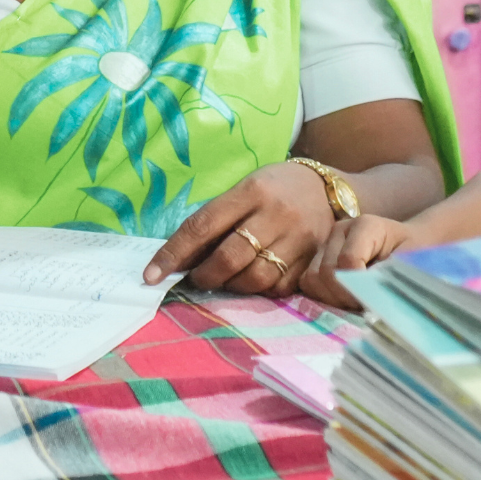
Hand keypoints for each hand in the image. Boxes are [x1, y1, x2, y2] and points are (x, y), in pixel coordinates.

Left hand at [143, 161, 333, 296]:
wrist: (329, 190)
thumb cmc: (276, 188)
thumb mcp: (245, 189)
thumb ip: (217, 218)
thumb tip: (181, 258)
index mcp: (251, 191)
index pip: (202, 226)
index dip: (173, 254)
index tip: (151, 276)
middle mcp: (275, 214)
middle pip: (229, 257)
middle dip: (204, 275)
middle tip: (196, 278)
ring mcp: (298, 239)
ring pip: (254, 278)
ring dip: (231, 286)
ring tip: (225, 279)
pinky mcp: (314, 260)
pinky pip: (278, 288)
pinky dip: (260, 290)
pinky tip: (254, 280)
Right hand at [299, 215, 420, 309]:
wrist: (406, 245)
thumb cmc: (411, 253)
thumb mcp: (408, 263)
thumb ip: (386, 275)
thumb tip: (365, 296)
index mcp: (366, 225)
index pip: (349, 260)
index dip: (358, 287)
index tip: (374, 300)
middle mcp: (340, 230)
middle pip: (327, 272)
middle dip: (345, 296)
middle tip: (364, 305)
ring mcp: (325, 243)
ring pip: (313, 279)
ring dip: (333, 298)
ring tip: (355, 301)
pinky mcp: (316, 258)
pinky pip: (308, 283)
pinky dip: (323, 295)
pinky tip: (343, 298)